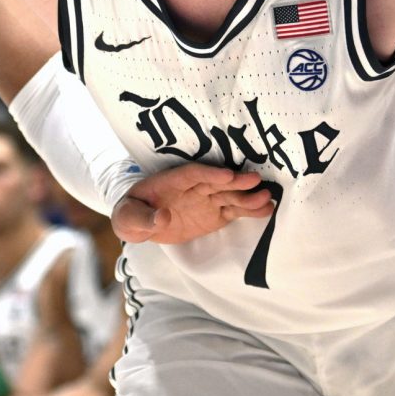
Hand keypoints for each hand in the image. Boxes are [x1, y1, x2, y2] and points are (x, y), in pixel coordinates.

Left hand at [111, 164, 274, 243]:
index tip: (227, 175)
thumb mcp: (127, 217)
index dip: (209, 173)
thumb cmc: (131, 214)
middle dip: (235, 181)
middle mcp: (193, 188)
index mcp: (171, 181)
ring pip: (229, 196)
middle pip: (216, 182)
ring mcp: (205, 200)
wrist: (140, 221)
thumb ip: (143, 218)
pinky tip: (266, 210)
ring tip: (267, 198)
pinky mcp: (214, 214)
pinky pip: (233, 211)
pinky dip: (249, 211)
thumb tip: (163, 218)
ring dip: (247, 197)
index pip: (192, 174)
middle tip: (256, 180)